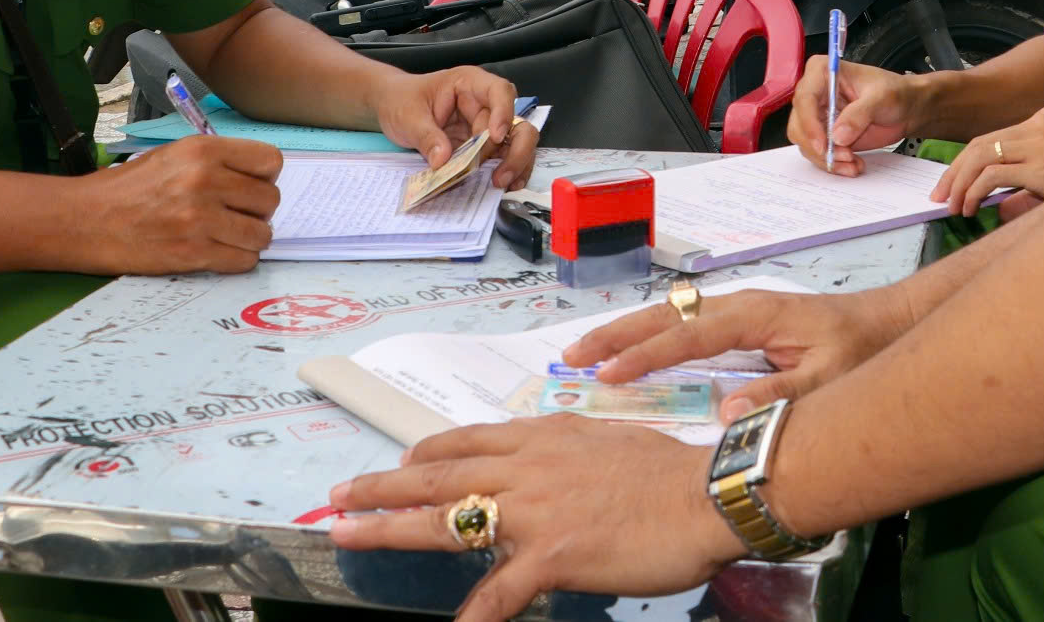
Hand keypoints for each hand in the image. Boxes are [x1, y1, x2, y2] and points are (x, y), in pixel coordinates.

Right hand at [72, 136, 281, 274]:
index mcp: (202, 150)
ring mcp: (199, 219)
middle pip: (270, 200)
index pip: (271, 161)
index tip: (251, 186)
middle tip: (236, 214)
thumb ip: (218, 161)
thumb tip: (260, 178)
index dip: (265, 177)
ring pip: (262, 234)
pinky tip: (217, 252)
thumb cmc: (129, 188)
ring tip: (227, 235)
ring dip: (250, 238)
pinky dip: (236, 260)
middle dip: (258, 210)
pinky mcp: (192, 253)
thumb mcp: (173, 155)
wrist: (85, 221)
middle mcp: (205, 181)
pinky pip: (243, 261)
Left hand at [329, 417, 737, 621]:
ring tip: (348, 536)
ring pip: (446, 518)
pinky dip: (476, 613)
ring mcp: (536, 510)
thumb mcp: (607, 442)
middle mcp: (528, 466)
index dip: (423, 453)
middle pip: (437, 473)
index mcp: (543, 438)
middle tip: (338, 495)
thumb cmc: (669, 471)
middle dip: (381, 484)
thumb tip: (551, 461)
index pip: (466, 441)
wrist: (705, 493)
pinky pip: (501, 590)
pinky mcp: (554, 554)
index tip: (397, 461)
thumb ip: (567, 454)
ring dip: (390, 528)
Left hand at [373, 66, 533, 189]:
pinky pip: (502, 157)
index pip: (499, 91)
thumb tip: (442, 161)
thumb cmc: (402, 100)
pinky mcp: (482, 146)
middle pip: (516, 122)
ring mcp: (486, 126)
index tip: (495, 137)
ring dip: (514, 164)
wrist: (393, 107)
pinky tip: (505, 184)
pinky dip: (506, 171)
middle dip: (516, 149)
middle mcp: (485, 104)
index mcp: (469, 84)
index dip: (503, 112)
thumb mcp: (408, 116)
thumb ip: (426, 136)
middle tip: (500, 175)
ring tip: (501, 183)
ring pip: (516, 142)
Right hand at [562, 283, 907, 422]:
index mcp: (753, 314)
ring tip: (587, 353)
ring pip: (670, 317)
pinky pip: (684, 326)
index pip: (686, 335)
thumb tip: (726, 414)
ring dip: (629, 333)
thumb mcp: (828, 377)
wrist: (885, 323)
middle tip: (574, 354)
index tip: (609, 374)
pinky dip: (651, 337)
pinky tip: (633, 354)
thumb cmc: (860, 348)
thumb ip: (780, 394)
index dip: (646, 356)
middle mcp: (737, 306)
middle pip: (666, 316)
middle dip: (618, 334)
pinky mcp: (740, 323)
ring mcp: (736, 312)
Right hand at [786, 58, 923, 175]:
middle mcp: (815, 94)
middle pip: (799, 125)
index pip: (805, 98)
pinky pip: (819, 153)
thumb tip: (838, 136)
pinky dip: (834, 164)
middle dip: (820, 147)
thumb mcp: (882, 97)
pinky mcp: (825, 134)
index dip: (809, 124)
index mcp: (823, 72)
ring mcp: (818, 116)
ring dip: (828, 159)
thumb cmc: (895, 92)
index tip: (823, 145)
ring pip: (806, 143)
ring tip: (854, 163)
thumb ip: (860, 114)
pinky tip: (853, 165)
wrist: (906, 109)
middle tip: (846, 157)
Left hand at [931, 106, 1043, 217]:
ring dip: (960, 184)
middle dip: (954, 172)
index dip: (965, 162)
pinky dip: (974, 193)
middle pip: (980, 144)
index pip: (991, 137)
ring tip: (952, 207)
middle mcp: (1040, 123)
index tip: (950, 184)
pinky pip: (992, 175)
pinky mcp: (1041, 165)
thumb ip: (1025, 179)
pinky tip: (971, 209)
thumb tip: (996, 204)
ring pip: (980, 156)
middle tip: (940, 196)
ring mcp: (1041, 141)